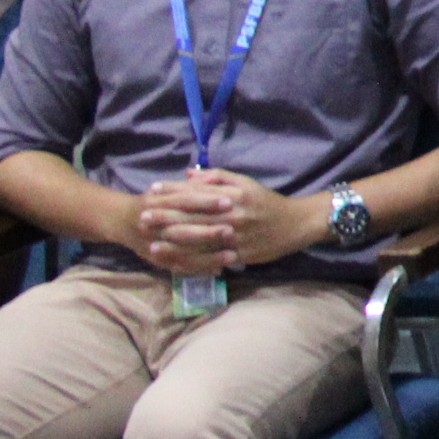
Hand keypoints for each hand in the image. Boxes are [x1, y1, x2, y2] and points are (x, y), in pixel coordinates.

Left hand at [133, 170, 323, 275]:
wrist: (297, 224)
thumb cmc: (267, 202)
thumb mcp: (246, 182)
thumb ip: (217, 177)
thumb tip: (187, 174)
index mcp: (233, 196)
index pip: (196, 192)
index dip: (172, 192)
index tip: (152, 191)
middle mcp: (232, 216)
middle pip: (192, 217)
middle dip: (165, 217)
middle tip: (142, 217)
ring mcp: (234, 237)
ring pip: (198, 241)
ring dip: (172, 242)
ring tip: (151, 243)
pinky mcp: (238, 255)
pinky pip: (210, 260)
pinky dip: (191, 262)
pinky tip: (175, 263)